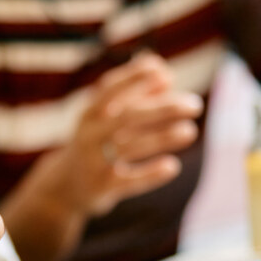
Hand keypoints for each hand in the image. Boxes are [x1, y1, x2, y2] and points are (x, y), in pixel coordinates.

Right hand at [55, 53, 201, 217]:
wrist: (65, 186)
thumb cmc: (95, 142)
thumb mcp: (105, 118)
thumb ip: (134, 96)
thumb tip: (165, 75)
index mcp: (90, 113)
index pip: (110, 89)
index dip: (135, 79)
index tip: (165, 73)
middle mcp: (89, 134)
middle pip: (128, 117)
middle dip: (163, 109)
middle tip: (194, 105)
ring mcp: (94, 161)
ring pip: (131, 146)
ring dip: (163, 138)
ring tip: (189, 131)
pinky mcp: (102, 187)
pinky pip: (129, 180)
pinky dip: (151, 174)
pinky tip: (172, 166)